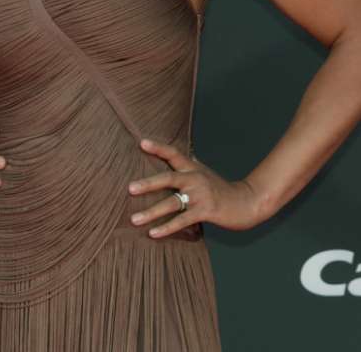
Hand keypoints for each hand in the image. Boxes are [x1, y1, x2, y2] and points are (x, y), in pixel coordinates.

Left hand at [127, 138, 263, 237]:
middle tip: (129, 188)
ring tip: (134, 219)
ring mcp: (200, 195)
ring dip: (151, 212)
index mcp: (193, 168)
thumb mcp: (204, 173)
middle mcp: (194, 178)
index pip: (173, 154)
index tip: (142, 143)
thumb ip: (188, 166)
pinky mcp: (205, 211)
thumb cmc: (221, 189)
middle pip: (167, 178)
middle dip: (147, 184)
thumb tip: (173, 156)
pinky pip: (182, 220)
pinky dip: (166, 228)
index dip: (158, 148)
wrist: (247, 202)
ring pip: (171, 203)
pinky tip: (153, 233)